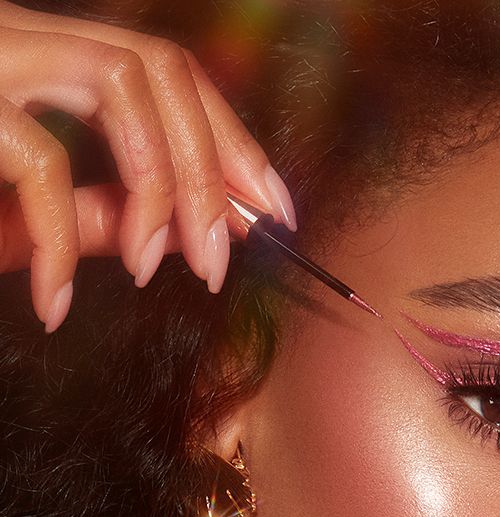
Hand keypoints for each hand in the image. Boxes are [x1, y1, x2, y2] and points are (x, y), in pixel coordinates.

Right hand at [0, 0, 297, 331]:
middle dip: (217, 168)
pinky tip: (58, 301)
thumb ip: (93, 210)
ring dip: (165, 188)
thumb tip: (172, 224)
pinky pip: (40, 163)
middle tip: (228, 260)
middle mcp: (16, 35)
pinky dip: (63, 241)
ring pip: (122, 89)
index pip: (170, 74)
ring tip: (165, 270)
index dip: (236, 141)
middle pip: (162, 68)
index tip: (278, 212)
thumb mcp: (19, 214)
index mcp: (42, 58)